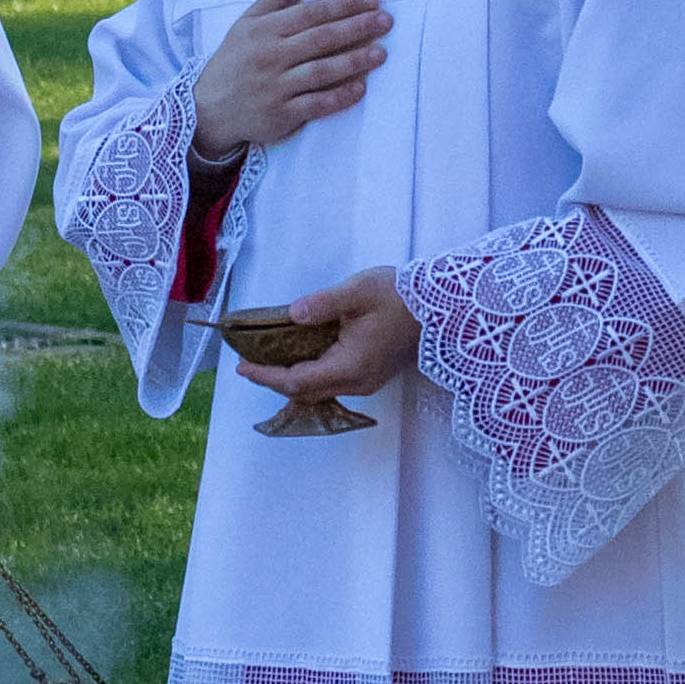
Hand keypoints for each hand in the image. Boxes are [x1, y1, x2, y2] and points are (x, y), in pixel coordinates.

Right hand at [190, 0, 392, 159]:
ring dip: (354, 61)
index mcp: (264, 30)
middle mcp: (271, 56)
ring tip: (381, 53)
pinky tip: (361, 88)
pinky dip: (339, 96)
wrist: (208, 110)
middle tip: (386, 21)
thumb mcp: (247, 24)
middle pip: (321, 39)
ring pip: (322, 71)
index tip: (372, 0)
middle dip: (357, 28)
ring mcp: (276, 87)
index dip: (344, 5)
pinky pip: (316, 104)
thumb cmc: (233, 61)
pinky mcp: (281, 114)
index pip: (311, 13)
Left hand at [232, 265, 418, 409]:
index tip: (242, 365)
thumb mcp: (358, 291)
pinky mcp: (372, 375)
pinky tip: (301, 357)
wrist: (442, 306)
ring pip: (320, 390)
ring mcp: (367, 382)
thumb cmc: (399, 296)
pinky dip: (311, 374)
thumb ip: (322, 304)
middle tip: (249, 364)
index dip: (266, 376)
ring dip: (292, 379)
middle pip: (306, 392)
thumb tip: (292, 314)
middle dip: (274, 380)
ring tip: (268, 361)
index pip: (297, 381)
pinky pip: (333, 383)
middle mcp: (357, 383)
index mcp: (350, 367)